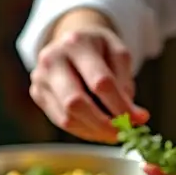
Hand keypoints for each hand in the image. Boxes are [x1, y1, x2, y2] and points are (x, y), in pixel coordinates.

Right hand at [29, 8, 148, 142]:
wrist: (71, 41)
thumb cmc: (99, 49)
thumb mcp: (118, 54)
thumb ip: (126, 83)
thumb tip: (135, 117)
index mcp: (76, 43)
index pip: (100, 82)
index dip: (120, 105)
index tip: (138, 119)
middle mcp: (52, 59)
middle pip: (75, 102)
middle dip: (103, 124)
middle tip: (122, 133)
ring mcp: (40, 77)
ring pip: (67, 117)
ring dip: (94, 131)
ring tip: (113, 132)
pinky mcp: (37, 93)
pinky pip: (61, 121)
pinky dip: (83, 130)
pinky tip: (98, 128)